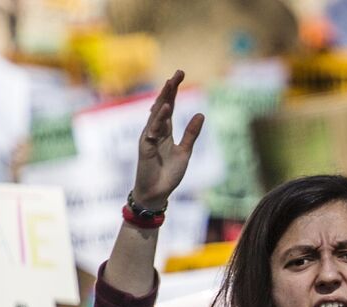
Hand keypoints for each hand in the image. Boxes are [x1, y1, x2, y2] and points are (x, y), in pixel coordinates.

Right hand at [132, 70, 204, 210]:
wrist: (157, 194)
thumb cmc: (168, 174)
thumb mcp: (185, 152)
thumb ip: (191, 134)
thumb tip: (201, 114)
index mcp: (165, 131)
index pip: (170, 105)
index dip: (174, 90)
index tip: (180, 74)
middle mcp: (155, 130)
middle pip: (162, 104)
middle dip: (170, 88)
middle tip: (178, 72)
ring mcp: (149, 137)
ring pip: (156, 113)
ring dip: (164, 98)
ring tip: (171, 84)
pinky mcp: (145, 146)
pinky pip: (152, 129)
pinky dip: (159, 118)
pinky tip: (166, 107)